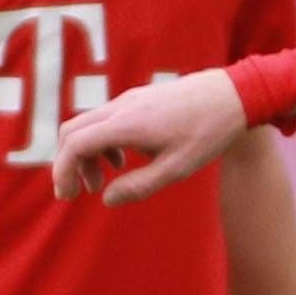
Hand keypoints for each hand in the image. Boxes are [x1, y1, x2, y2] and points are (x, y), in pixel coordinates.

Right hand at [54, 68, 253, 205]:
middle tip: (77, 192)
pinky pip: (105, 120)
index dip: (63, 171)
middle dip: (68, 164)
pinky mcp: (137, 99)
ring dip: (86, 155)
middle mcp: (121, 107)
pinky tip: (121, 161)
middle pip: (72, 132)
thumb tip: (107, 199)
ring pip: (88, 125)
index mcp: (127, 124)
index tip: (67, 196)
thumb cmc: (208, 133)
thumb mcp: (177, 168)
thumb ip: (140, 185)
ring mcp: (128, 100)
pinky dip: (101, 142)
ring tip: (101, 182)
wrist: (232, 96)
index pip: (76, 143)